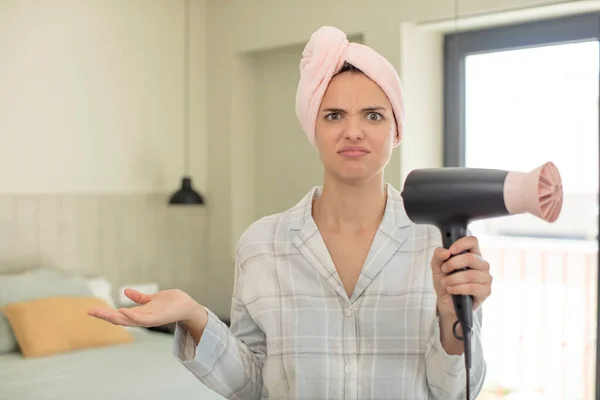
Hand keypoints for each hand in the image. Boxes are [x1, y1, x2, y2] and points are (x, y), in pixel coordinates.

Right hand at [87, 288, 206, 328]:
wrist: (188, 307)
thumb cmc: (172, 303)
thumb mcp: (152, 299)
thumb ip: (140, 298)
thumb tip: (125, 292)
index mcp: (139, 313)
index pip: (119, 314)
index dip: (105, 313)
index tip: (91, 309)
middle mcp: (142, 318)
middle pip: (119, 319)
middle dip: (104, 316)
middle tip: (90, 311)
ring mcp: (148, 319)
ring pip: (128, 320)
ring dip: (114, 317)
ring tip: (101, 312)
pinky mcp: (156, 318)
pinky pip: (142, 319)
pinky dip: (132, 316)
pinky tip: (123, 311)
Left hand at [431, 236, 492, 317]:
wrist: (447, 303)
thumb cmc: (446, 282)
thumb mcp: (437, 268)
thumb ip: (438, 256)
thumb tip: (445, 251)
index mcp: (472, 254)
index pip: (473, 241)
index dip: (461, 244)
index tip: (450, 251)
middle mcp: (481, 264)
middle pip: (471, 257)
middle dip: (452, 264)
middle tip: (444, 270)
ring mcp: (486, 278)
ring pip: (471, 274)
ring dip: (453, 279)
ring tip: (445, 283)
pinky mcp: (486, 291)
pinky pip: (472, 287)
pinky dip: (458, 288)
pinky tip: (451, 289)